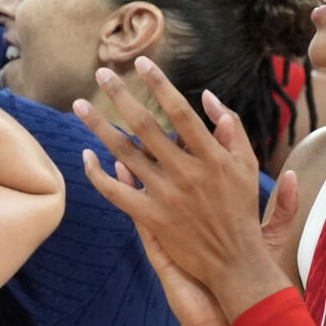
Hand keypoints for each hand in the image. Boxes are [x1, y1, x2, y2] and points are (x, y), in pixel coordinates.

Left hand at [72, 58, 295, 321]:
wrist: (235, 262)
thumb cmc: (242, 210)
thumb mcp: (247, 166)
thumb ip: (232, 129)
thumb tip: (206, 96)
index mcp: (212, 157)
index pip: (180, 111)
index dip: (160, 84)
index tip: (141, 63)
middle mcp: (187, 173)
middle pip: (145, 126)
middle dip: (121, 96)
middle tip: (101, 73)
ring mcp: (166, 196)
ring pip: (124, 154)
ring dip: (99, 128)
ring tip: (79, 106)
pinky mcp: (150, 218)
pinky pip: (116, 192)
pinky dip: (98, 174)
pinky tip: (86, 155)